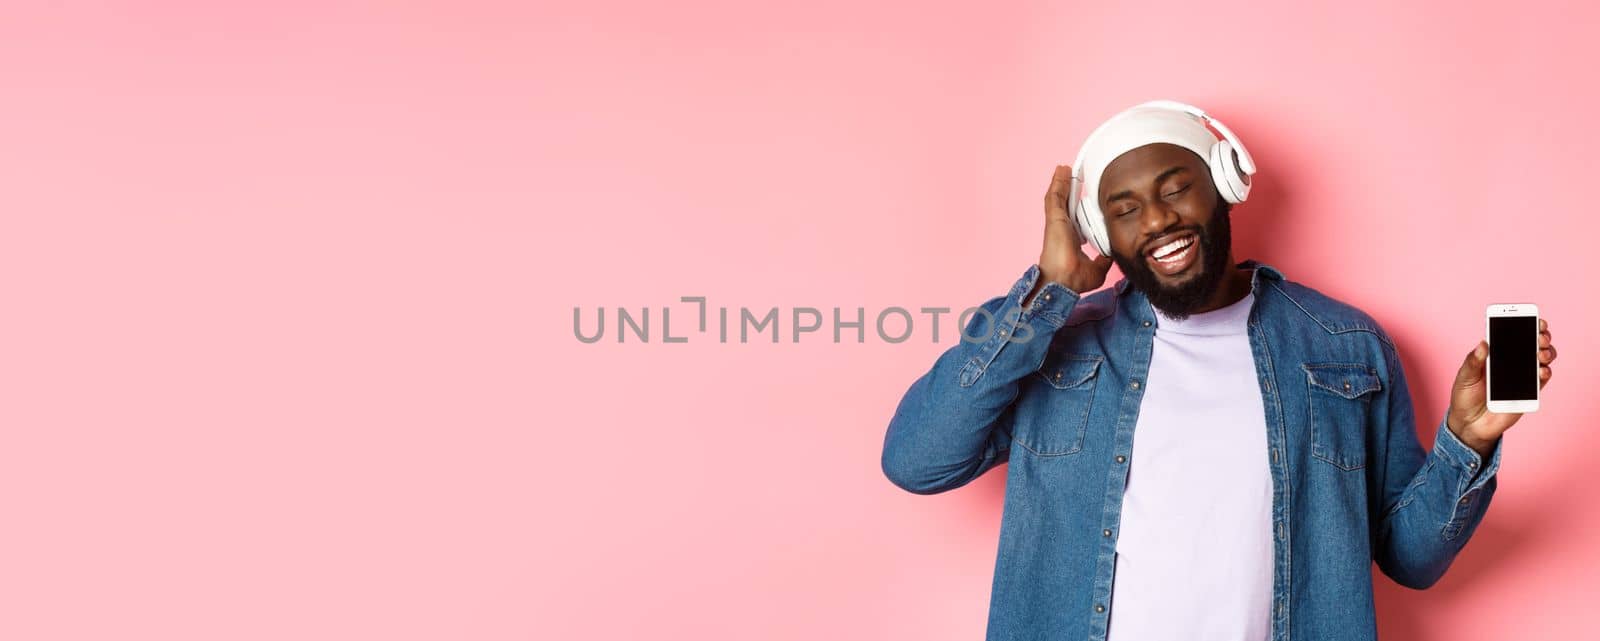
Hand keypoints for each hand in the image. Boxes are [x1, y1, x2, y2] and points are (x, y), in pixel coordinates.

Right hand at [1031, 165, 1112, 300]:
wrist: (1064, 281)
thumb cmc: (1074, 278)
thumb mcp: (1097, 268)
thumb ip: (1103, 259)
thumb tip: (1110, 255)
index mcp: (1070, 238)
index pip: (1073, 217)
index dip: (1076, 206)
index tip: (1083, 198)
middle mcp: (1062, 228)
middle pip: (1065, 204)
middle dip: (1068, 189)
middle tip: (1073, 176)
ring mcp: (1057, 222)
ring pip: (1058, 197)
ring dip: (1062, 182)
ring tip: (1065, 169)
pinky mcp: (1054, 218)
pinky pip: (1055, 196)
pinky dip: (1058, 182)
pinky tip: (1061, 171)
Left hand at [1446, 318, 1556, 457]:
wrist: (1470, 424)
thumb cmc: (1465, 396)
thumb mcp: (1464, 377)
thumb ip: (1473, 361)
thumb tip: (1483, 343)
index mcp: (1496, 354)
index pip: (1514, 334)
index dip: (1526, 324)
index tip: (1534, 318)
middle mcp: (1512, 362)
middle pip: (1534, 344)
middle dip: (1541, 337)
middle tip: (1540, 337)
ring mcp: (1522, 376)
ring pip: (1542, 360)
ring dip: (1547, 353)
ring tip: (1541, 354)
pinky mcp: (1528, 392)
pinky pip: (1541, 380)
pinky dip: (1545, 373)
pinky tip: (1541, 371)